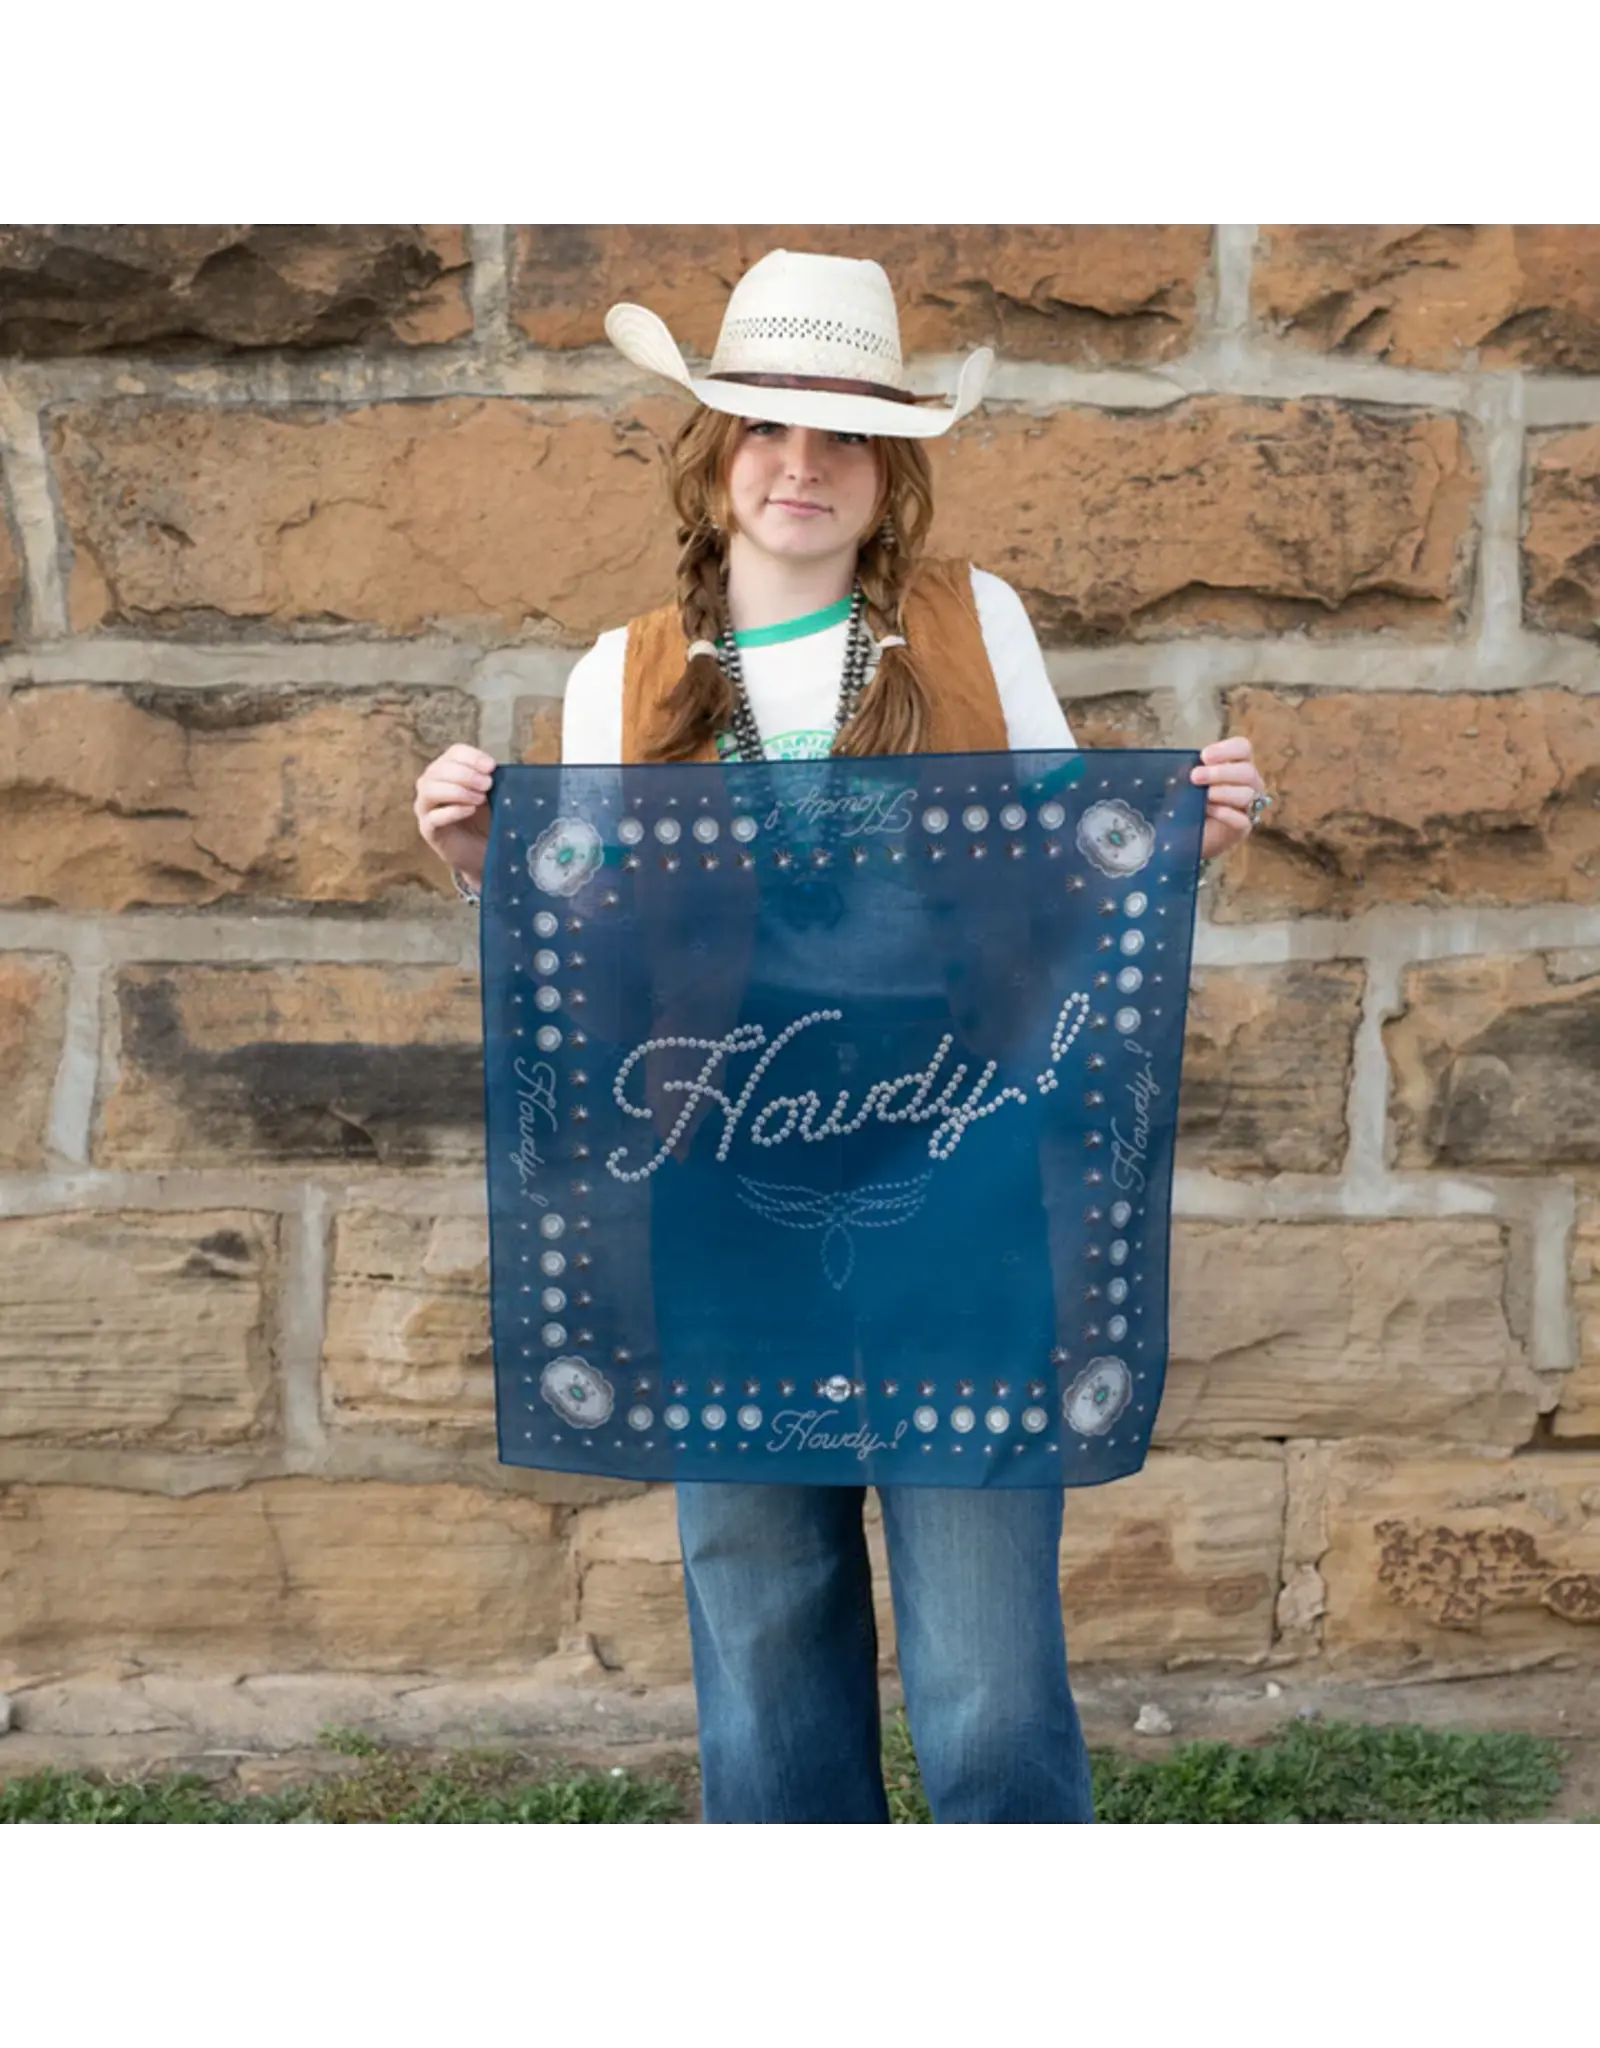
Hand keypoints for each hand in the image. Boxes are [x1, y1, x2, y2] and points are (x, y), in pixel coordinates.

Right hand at [414, 744, 495, 886]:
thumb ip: (491, 781)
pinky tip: (470, 810)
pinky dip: (452, 811)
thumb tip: (495, 770)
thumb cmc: (485, 819)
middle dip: (466, 774)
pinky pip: (432, 817)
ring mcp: (426, 808)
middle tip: (488, 785)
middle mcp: (431, 785)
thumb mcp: (492, 796)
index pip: (454, 753)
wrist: (482, 851)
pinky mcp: (428, 830)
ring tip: (480, 799)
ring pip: (429, 789)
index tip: (491, 767)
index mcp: (448, 770)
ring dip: (457, 790)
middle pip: (439, 769)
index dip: (472, 757)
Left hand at [1192, 737, 1266, 861]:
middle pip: (1247, 771)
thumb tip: (1189, 767)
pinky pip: (1242, 820)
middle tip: (1195, 777)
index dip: (1226, 750)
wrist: (1186, 832)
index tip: (1204, 756)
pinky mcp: (1242, 828)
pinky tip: (1209, 811)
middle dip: (1220, 773)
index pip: (1243, 748)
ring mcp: (1249, 806)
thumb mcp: (1188, 781)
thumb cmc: (1188, 800)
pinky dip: (1225, 813)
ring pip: (1247, 794)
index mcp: (1237, 764)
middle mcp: (1249, 783)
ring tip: (1203, 796)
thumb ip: (1192, 769)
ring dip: (1223, 792)